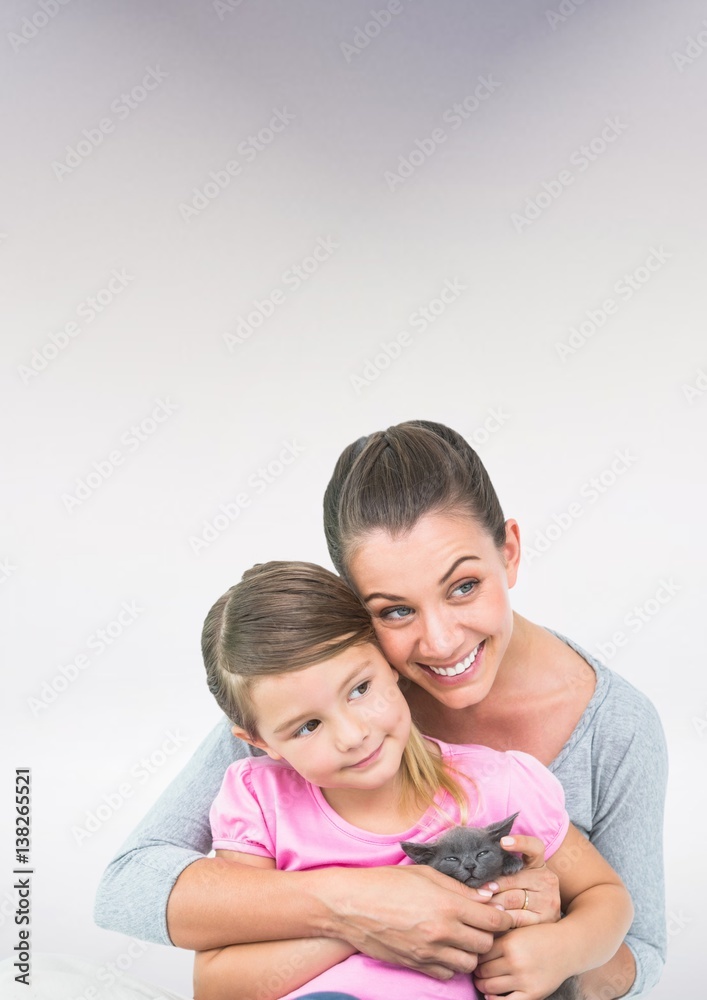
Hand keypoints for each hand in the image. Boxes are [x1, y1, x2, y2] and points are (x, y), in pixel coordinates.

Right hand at [325, 863, 511, 980]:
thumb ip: (460, 887)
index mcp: (447, 904)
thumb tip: (489, 895)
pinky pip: (447, 973)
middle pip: (486, 944)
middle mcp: (442, 931)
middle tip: (479, 923)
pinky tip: (443, 948)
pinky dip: (450, 963)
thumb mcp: (425, 874)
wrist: (351, 905)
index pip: (493, 920)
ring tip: (461, 936)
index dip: (502, 918)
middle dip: (488, 934)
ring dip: (470, 951)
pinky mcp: (416, 964)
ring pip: (469, 963)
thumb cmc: (386, 882)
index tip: (500, 914)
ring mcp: (428, 951)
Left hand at [473, 923, 571, 999]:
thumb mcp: (517, 930)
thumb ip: (498, 938)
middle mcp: (515, 962)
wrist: (567, 947)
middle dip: (477, 971)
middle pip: (483, 971)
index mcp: (510, 943)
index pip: (481, 953)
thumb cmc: (539, 936)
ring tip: (482, 981)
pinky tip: (490, 995)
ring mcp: (524, 980)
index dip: (475, 955)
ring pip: (490, 987)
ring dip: (482, 985)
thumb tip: (473, 950)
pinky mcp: (533, 994)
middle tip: (476, 970)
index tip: (474, 956)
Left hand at [477, 835, 560, 927]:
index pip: (534, 847)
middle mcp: (546, 879)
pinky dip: (502, 917)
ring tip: (479, 903)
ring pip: (512, 898)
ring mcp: (548, 900)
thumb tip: (475, 866)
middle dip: (492, 885)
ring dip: (493, 902)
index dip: (520, 842)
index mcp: (538, 864)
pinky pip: (517, 917)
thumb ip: (503, 868)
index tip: (503, 841)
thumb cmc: (523, 891)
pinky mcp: (545, 919)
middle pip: (513, 879)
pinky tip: (493, 917)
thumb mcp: (518, 875)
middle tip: (477, 888)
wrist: (546, 918)